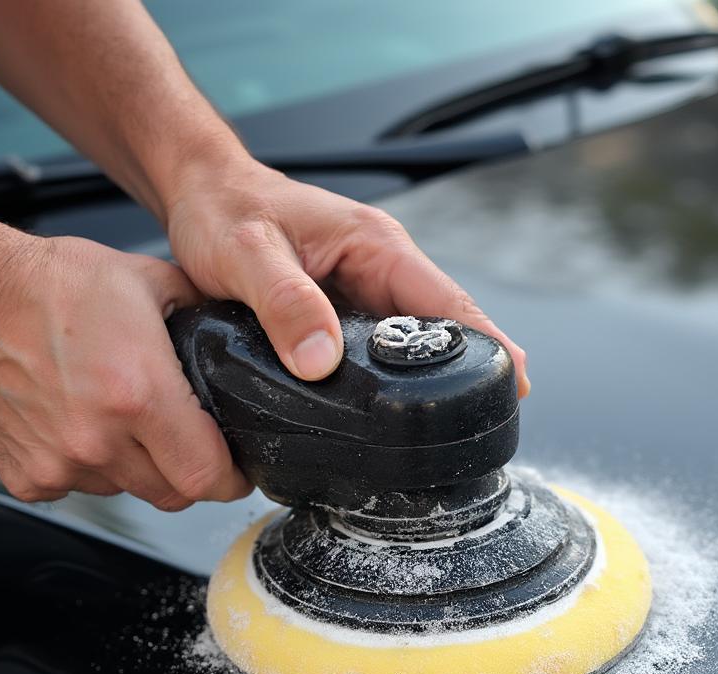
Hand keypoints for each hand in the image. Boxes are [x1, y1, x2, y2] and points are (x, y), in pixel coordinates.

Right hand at [0, 223, 249, 509]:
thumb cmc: (47, 285)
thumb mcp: (148, 281)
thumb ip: (201, 313)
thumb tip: (237, 333)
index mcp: (139, 394)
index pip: (208, 475)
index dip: (232, 479)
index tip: (238, 472)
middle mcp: (99, 438)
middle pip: (174, 494)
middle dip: (191, 473)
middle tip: (187, 442)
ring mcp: (60, 463)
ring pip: (128, 491)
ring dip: (138, 468)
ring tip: (122, 418)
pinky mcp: (27, 476)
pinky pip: (80, 489)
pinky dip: (90, 469)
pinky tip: (81, 425)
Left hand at [164, 158, 529, 393]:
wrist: (202, 196)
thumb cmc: (225, 209)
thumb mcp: (247, 252)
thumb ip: (283, 302)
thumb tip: (320, 362)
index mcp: (375, 246)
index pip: (447, 298)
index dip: (487, 341)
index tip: (514, 382)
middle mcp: (380, 271)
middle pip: (442, 328)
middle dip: (466, 374)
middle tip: (481, 426)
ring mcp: (365, 296)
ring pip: (410, 347)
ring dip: (428, 384)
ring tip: (444, 434)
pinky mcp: (343, 319)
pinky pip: (378, 355)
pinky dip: (389, 385)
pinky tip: (390, 419)